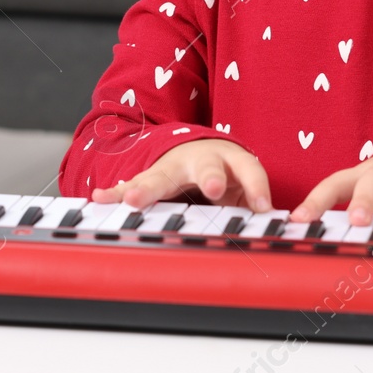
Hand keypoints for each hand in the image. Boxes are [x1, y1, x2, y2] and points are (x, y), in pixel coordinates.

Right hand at [90, 138, 272, 211]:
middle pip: (208, 167)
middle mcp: (203, 160)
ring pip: (162, 177)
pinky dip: (116, 194)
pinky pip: (131, 186)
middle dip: (211, 177)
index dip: (257, 186)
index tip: (263, 207)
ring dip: (148, 188)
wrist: (195, 147)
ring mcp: (174, 167)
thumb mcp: (243, 185)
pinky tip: (100, 198)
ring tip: (134, 200)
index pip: (249, 169)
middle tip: (214, 187)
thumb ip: (254, 202)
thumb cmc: (225, 172)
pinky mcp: (151, 177)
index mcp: (231, 161)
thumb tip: (272, 224)